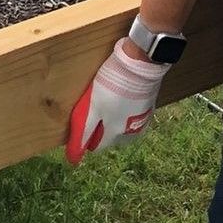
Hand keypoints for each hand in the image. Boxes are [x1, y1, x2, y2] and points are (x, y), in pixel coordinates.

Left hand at [66, 37, 171, 163]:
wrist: (140, 65)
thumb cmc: (113, 86)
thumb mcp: (93, 107)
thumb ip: (85, 130)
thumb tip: (73, 157)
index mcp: (116, 133)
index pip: (99, 146)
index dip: (88, 138)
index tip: (82, 127)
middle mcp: (131, 132)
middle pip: (112, 137)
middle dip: (102, 129)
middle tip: (94, 110)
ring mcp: (142, 120)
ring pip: (123, 127)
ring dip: (115, 119)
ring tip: (107, 101)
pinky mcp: (149, 107)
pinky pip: (133, 115)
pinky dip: (125, 110)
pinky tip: (120, 97)